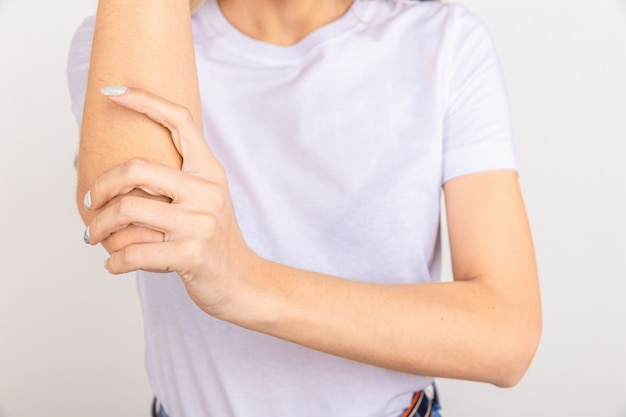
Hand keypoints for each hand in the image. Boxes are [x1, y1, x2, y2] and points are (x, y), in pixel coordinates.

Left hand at [83, 87, 256, 316]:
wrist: (242, 281)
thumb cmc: (214, 239)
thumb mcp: (205, 199)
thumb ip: (175, 180)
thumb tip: (120, 170)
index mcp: (210, 171)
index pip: (180, 121)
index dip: (145, 100)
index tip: (112, 93)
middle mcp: (207, 191)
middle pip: (136, 169)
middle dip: (101, 185)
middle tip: (91, 202)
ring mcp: (200, 223)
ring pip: (127, 210)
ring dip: (99, 226)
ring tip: (94, 235)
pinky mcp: (191, 255)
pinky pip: (134, 253)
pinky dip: (114, 262)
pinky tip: (114, 265)